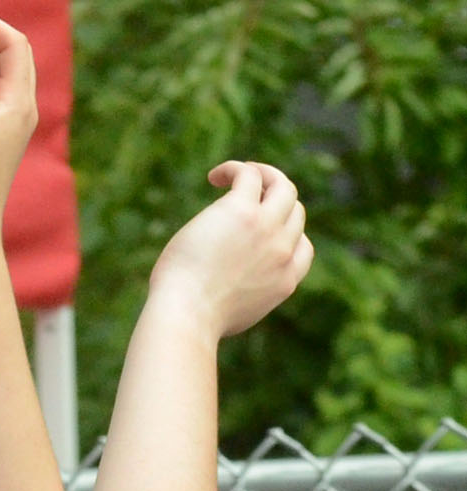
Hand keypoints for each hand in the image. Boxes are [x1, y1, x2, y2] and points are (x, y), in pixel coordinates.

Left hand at [147, 161, 312, 340]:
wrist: (186, 316)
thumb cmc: (193, 321)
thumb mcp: (231, 316)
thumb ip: (242, 297)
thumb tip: (226, 293)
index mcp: (285, 280)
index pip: (303, 246)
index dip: (285, 234)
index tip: (256, 234)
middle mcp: (282, 251)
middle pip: (294, 211)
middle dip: (271, 201)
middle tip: (241, 198)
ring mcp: (266, 229)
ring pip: (282, 186)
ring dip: (261, 175)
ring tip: (230, 178)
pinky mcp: (242, 211)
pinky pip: (250, 175)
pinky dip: (236, 169)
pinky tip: (215, 177)